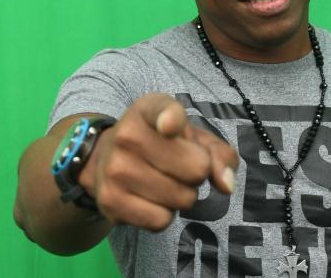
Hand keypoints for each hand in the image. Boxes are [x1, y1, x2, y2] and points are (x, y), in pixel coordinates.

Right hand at [78, 93, 238, 230]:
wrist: (104, 161)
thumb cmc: (160, 144)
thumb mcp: (191, 136)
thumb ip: (218, 153)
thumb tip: (226, 185)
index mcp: (148, 109)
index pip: (164, 112)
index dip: (172, 120)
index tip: (170, 126)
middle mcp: (127, 135)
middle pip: (196, 170)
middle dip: (197, 174)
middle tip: (179, 166)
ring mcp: (115, 169)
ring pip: (182, 199)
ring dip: (182, 196)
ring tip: (165, 181)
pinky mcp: (110, 201)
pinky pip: (161, 221)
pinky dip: (164, 215)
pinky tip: (151, 199)